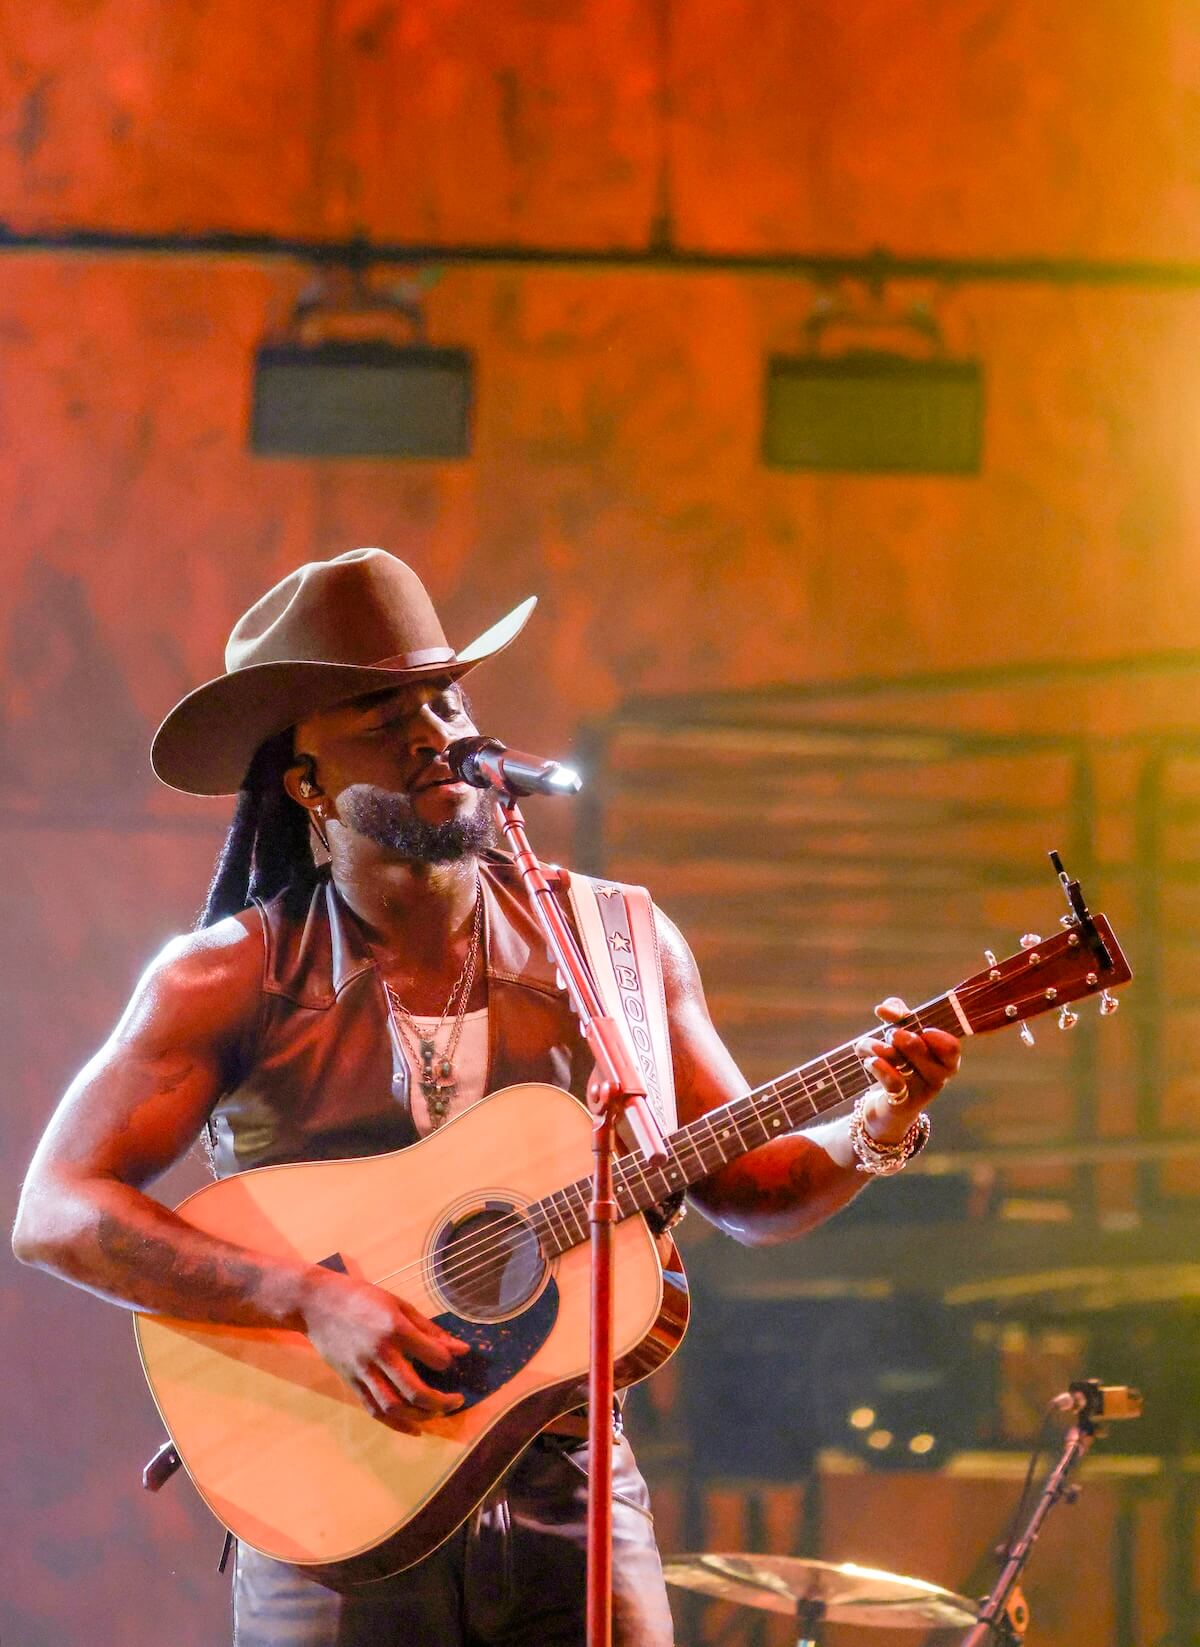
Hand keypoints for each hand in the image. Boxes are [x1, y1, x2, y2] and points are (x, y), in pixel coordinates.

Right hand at [300, 1268, 469, 1432]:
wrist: (317, 1304)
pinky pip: (374, 1410)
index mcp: (395, 1328)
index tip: (451, 1360)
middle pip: (415, 1392)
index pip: (433, 1357)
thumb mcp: (399, 1304)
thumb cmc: (362, 1298)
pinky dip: (395, 1424)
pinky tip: (413, 1428)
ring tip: (437, 1413)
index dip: (448, 1362)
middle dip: (441, 1402)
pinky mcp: (350, 1382)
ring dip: (421, 1417)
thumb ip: (429, 1329)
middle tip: (457, 1401)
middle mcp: (380, 1354)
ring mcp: (362, 1371)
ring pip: (394, 1407)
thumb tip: (461, 1349)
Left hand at [853, 996, 960, 1146]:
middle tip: (890, 1033)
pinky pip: (893, 1082)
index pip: (950, 1047)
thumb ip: (900, 1017)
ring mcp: (921, 1092)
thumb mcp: (903, 1039)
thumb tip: (888, 1006)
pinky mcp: (902, 1104)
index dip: (932, 1032)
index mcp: (946, 1059)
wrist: (887, 1107)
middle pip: (920, 1048)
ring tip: (868, 1045)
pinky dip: (879, 1067)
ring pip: (900, 1061)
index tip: (912, 1021)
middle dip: (900, 1035)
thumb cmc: (900, 1066)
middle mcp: (938, 1077)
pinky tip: (869, 1061)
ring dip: (879, 1047)